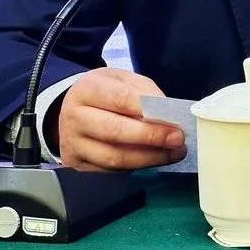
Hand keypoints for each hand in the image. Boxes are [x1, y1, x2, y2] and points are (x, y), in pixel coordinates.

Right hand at [58, 67, 185, 170]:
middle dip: (152, 137)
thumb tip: (167, 113)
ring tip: (173, 153)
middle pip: (116, 131)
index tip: (175, 120)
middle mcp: (75, 117)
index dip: (150, 111)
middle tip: (178, 139)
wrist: (71, 106)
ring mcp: (73, 143)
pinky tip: (154, 159)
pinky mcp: (76, 163)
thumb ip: (145, 92)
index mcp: (87, 89)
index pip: (121, 99)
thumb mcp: (123, 79)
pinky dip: (136, 166)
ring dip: (148, 158)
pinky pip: (111, 170)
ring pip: (114, 157)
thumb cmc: (105, 91)